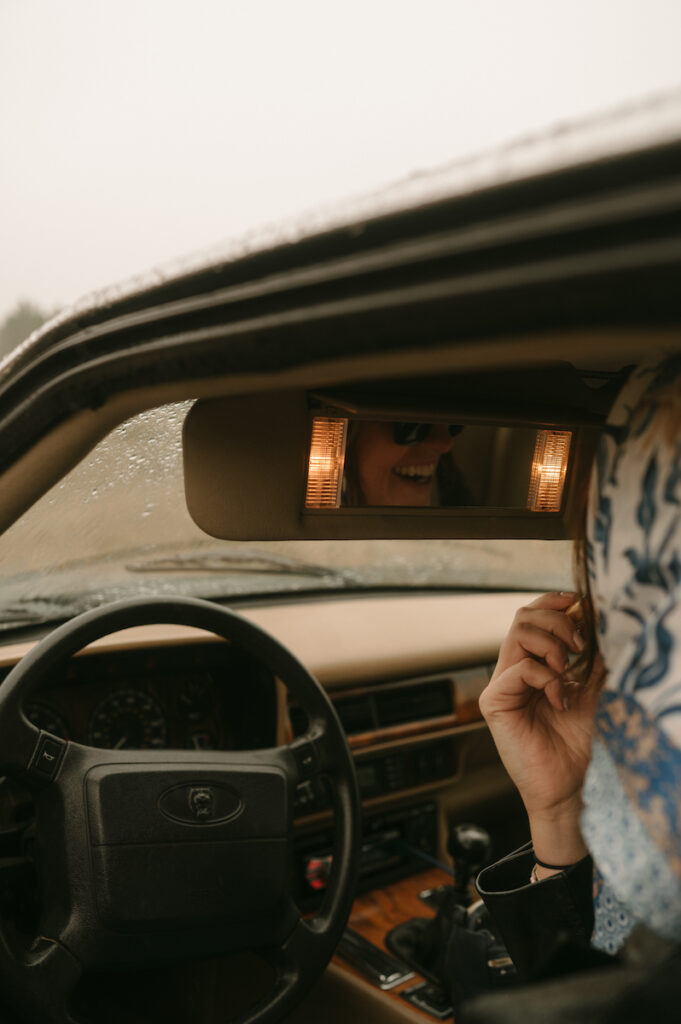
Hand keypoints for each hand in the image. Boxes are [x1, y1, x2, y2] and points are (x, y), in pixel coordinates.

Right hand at [479, 592, 600, 863]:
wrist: (561, 788)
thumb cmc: (568, 748)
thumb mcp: (586, 697)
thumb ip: (588, 667)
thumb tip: (601, 632)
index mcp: (527, 668)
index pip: (530, 619)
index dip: (551, 603)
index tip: (578, 602)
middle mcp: (509, 672)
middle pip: (522, 618)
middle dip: (557, 621)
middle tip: (580, 643)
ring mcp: (499, 686)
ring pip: (519, 635)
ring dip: (553, 646)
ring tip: (569, 670)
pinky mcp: (495, 701)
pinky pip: (521, 669)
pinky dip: (548, 678)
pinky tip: (561, 699)